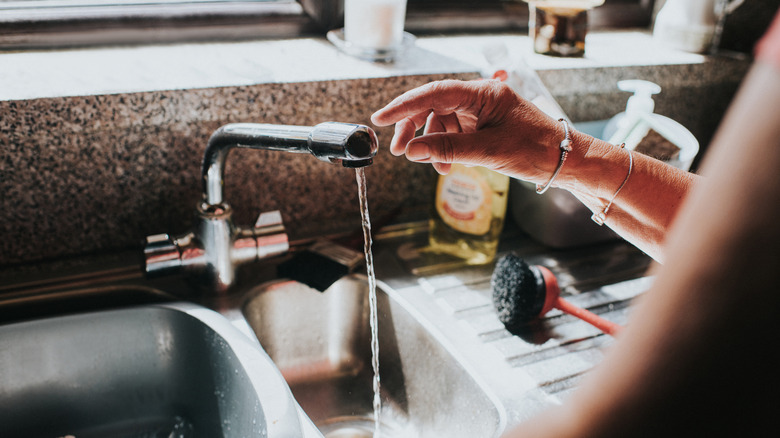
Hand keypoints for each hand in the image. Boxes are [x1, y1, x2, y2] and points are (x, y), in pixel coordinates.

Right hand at [371, 79, 565, 180]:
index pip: (435, 93)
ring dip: (432, 144)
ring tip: (435, 166)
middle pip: (434, 106)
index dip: (404, 105)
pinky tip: (448, 165)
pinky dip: (447, 149)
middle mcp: (480, 98)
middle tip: (398, 149)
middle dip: (414, 128)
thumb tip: (411, 151)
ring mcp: (482, 112)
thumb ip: (448, 150)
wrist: (566, 161)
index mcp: (484, 93)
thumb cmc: (537, 150)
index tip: (381, 118)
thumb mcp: (489, 152)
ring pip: (442, 122)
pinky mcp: (484, 126)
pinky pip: (455, 134)